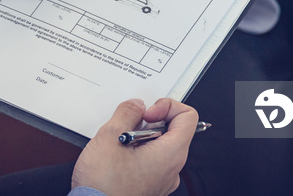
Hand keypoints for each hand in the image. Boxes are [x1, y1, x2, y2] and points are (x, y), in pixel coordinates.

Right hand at [72, 98, 198, 195]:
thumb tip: (136, 106)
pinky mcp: (151, 187)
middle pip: (173, 131)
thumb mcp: (110, 135)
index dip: (167, 106)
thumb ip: (127, 113)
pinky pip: (151, 161)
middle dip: (148, 122)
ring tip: (119, 144)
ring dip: (140, 138)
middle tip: (127, 127)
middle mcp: (172, 169)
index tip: (146, 113)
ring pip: (160, 146)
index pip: (188, 117)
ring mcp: (162, 180)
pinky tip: (117, 157)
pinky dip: (137, 153)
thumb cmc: (104, 185)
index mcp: (171, 153)